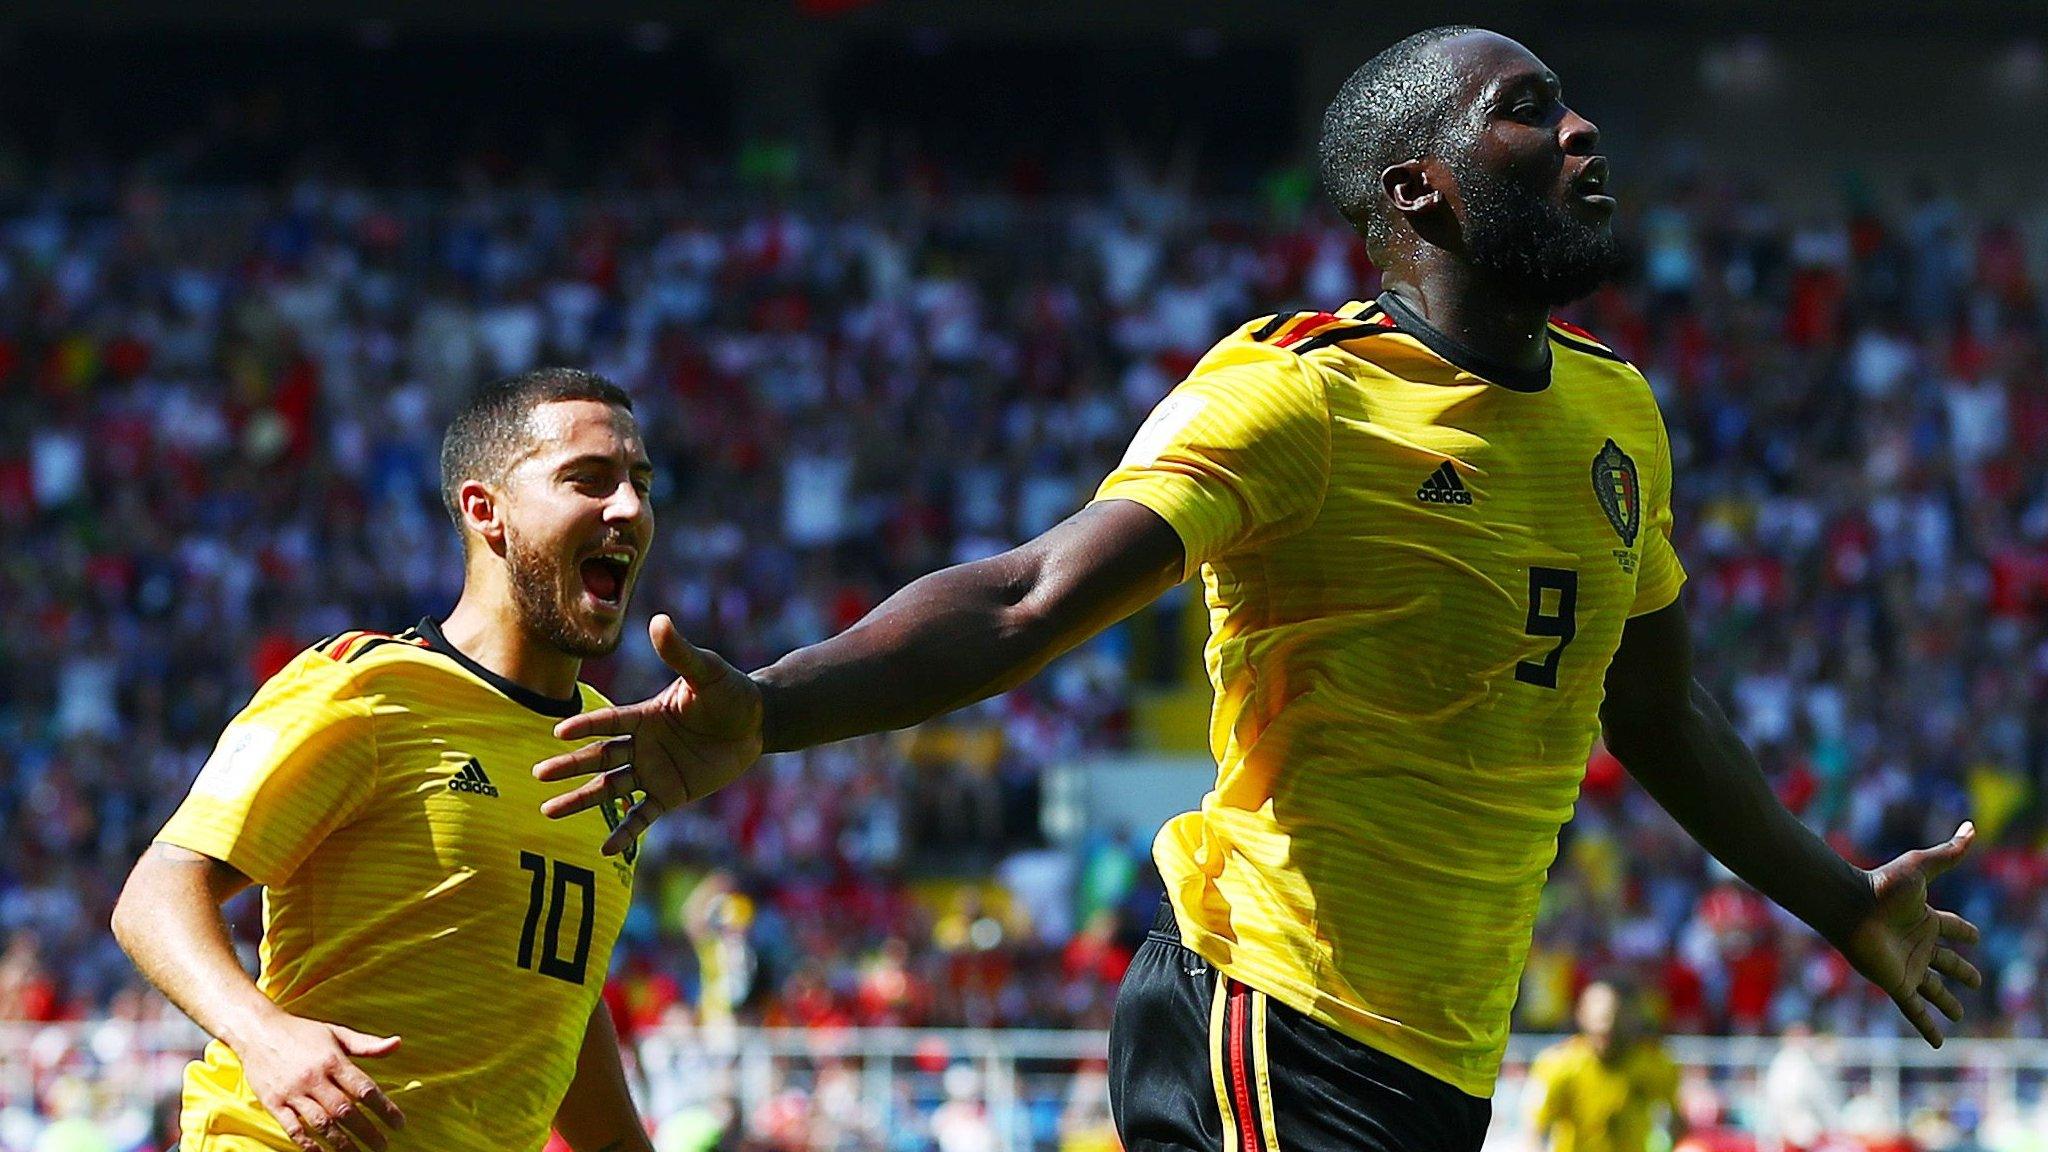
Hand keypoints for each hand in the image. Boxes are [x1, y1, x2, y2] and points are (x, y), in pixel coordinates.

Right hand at [237, 1012, 403, 1151]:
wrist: (257, 1030)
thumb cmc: (301, 1032)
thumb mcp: (336, 1033)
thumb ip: (367, 1044)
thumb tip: (398, 1043)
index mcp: (333, 1060)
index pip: (364, 1088)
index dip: (384, 1108)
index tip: (399, 1123)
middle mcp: (314, 1078)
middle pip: (345, 1110)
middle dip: (367, 1131)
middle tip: (382, 1146)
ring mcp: (293, 1092)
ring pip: (321, 1122)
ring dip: (341, 1142)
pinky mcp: (273, 1103)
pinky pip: (293, 1128)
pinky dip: (308, 1144)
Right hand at [534, 614, 763, 854]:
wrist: (756, 723)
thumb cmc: (730, 692)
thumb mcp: (706, 672)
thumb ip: (680, 653)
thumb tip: (659, 621)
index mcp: (645, 715)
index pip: (609, 722)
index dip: (586, 726)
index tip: (558, 732)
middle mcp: (642, 745)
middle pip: (599, 757)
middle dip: (569, 766)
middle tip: (538, 774)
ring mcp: (653, 771)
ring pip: (610, 788)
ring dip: (581, 799)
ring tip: (549, 811)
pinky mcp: (670, 794)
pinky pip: (642, 816)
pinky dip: (624, 831)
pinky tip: (604, 849)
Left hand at [1839, 822, 1982, 1046]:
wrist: (1848, 906)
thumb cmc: (1882, 886)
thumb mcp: (1922, 867)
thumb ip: (1948, 853)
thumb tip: (1971, 827)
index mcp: (1925, 918)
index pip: (1952, 927)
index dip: (1965, 932)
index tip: (1976, 936)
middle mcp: (1917, 943)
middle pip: (1947, 962)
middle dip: (1962, 971)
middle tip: (1978, 981)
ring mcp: (1907, 965)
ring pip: (1934, 989)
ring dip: (1947, 1002)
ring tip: (1959, 1015)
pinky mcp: (1896, 983)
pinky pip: (1915, 1009)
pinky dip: (1927, 1025)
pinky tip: (1938, 1043)